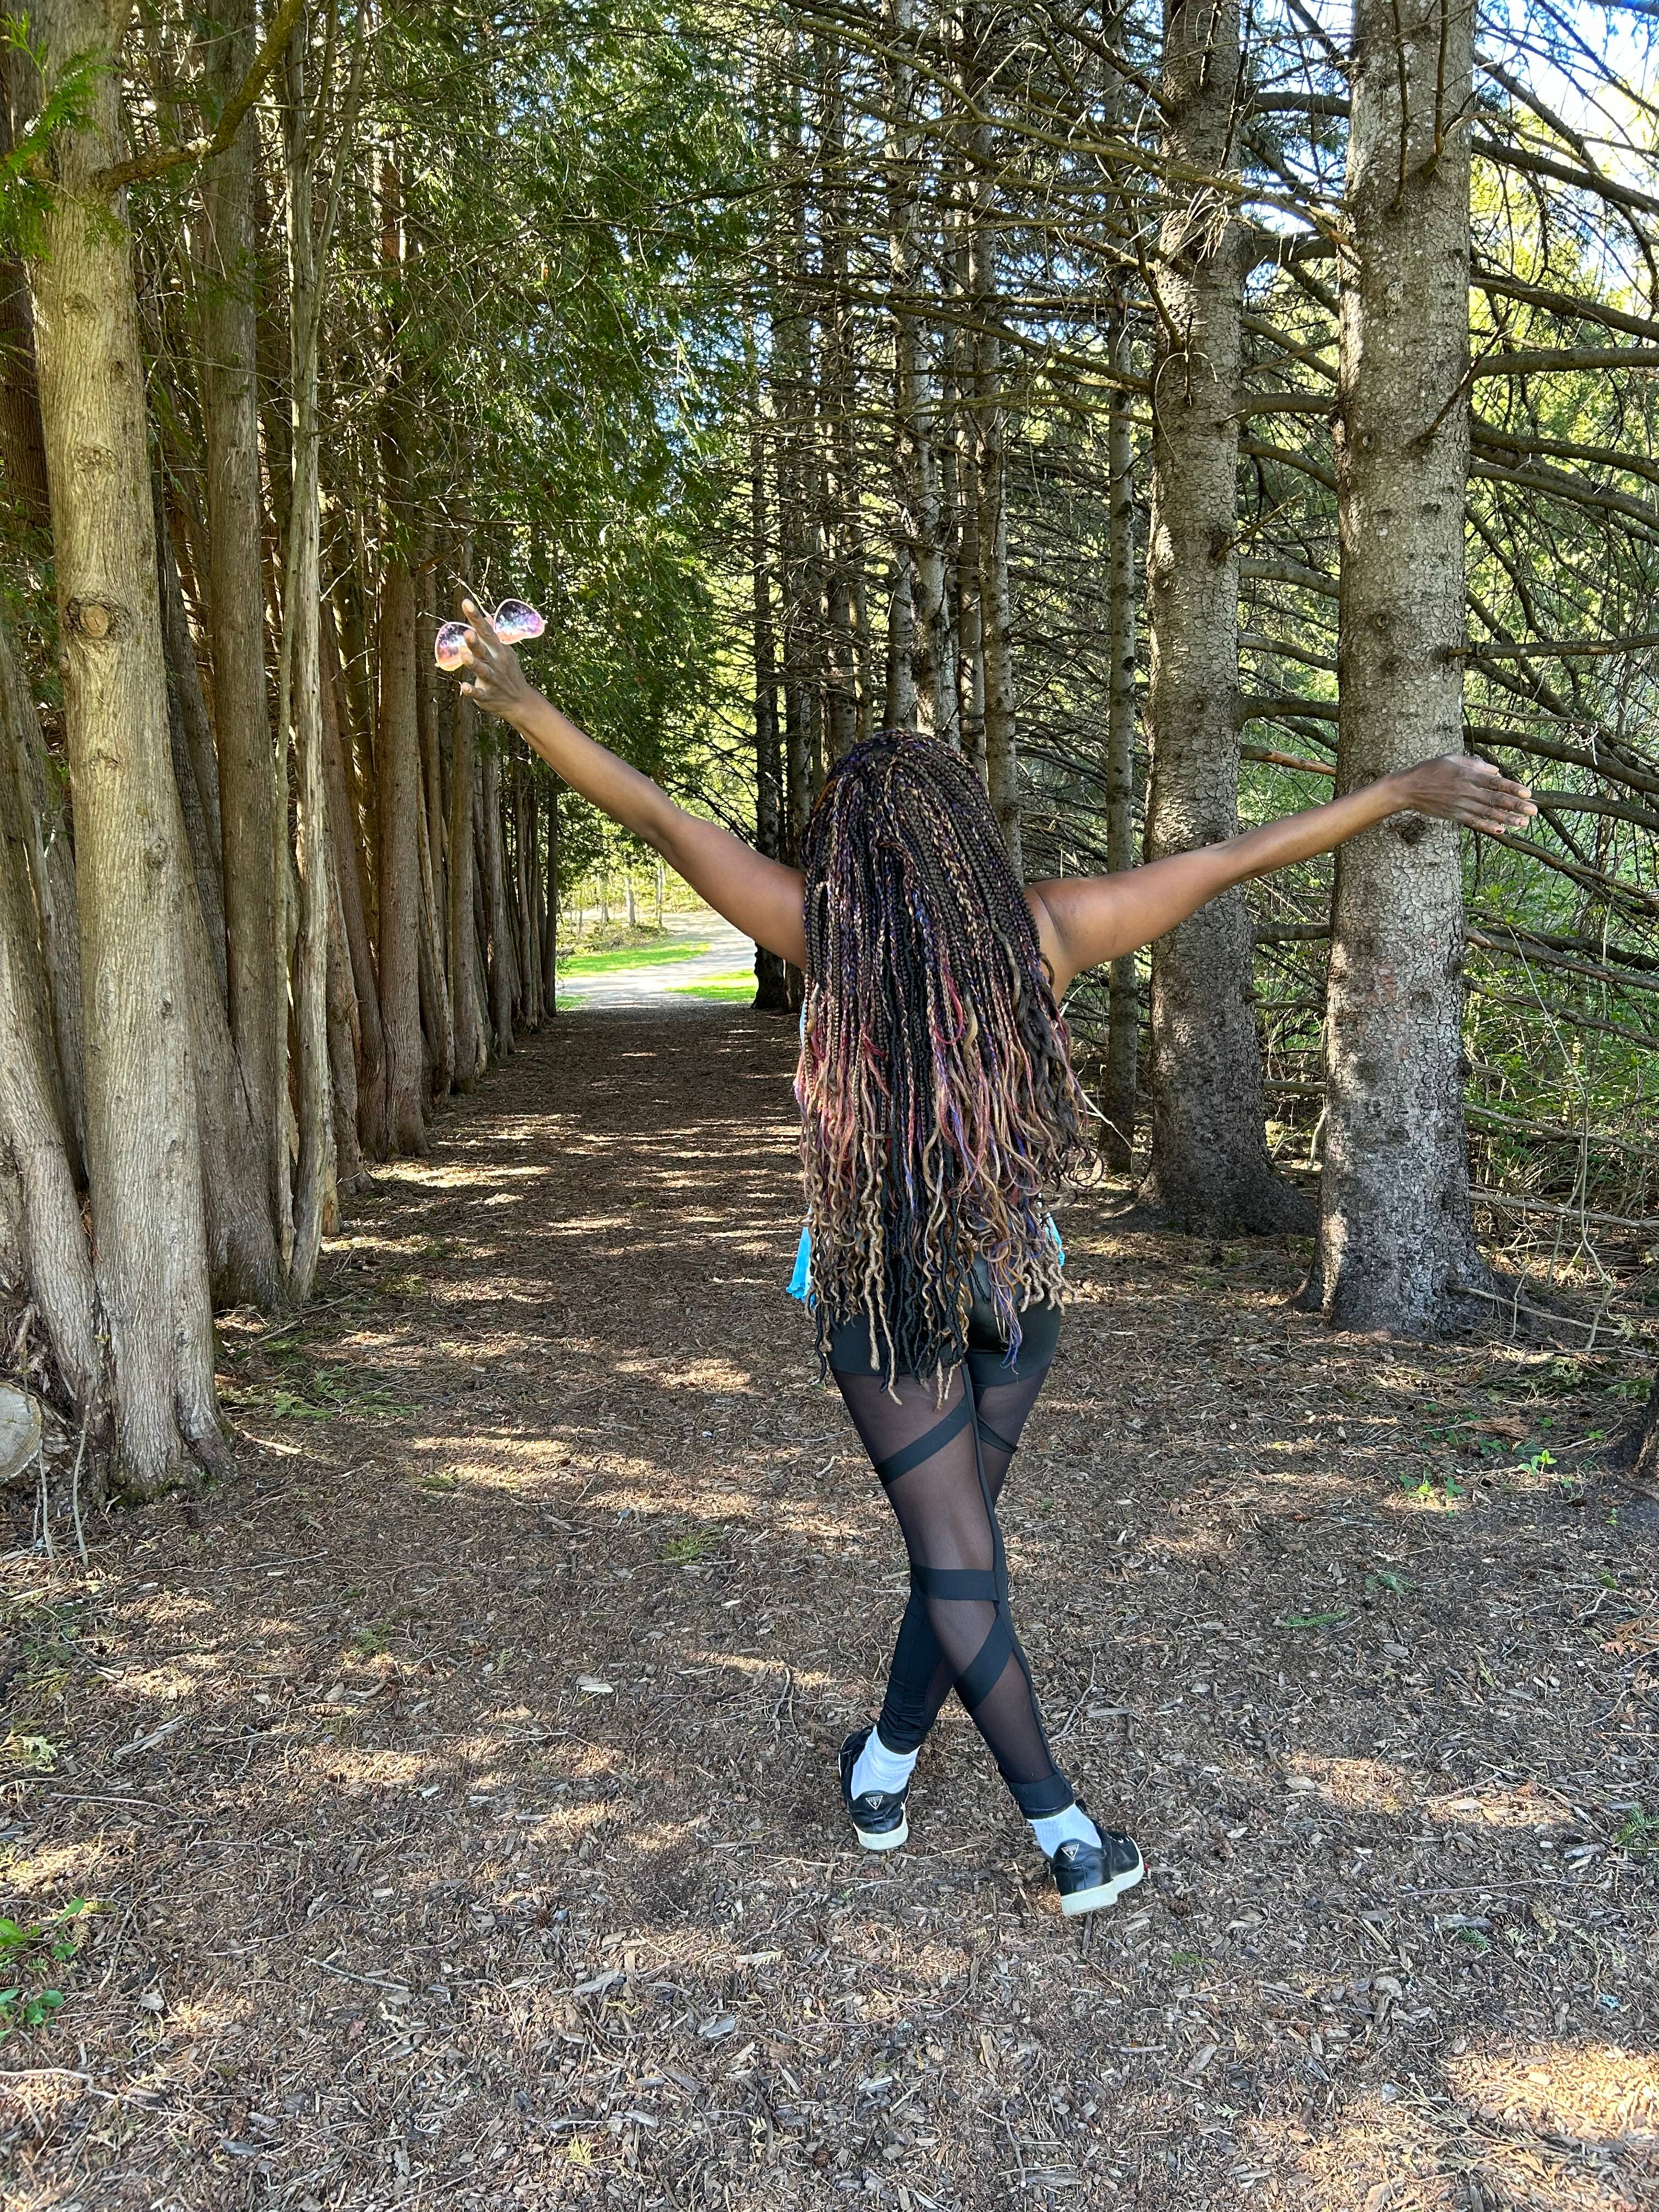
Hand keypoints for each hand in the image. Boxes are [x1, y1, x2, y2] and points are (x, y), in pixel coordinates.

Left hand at [455, 599, 533, 721]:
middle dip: (476, 643)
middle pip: (484, 651)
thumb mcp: (504, 652)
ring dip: (474, 664)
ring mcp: (493, 680)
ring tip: (465, 655)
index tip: (466, 603)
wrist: (520, 702)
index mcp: (499, 651)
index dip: (475, 618)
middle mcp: (496, 664)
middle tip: (468, 632)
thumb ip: (491, 636)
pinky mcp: (488, 696)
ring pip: (482, 671)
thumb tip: (486, 617)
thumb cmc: (509, 673)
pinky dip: (472, 691)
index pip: (486, 631)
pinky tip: (463, 687)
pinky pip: (479, 693)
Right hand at [1395, 753, 1536, 834]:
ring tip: (1523, 823)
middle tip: (1533, 811)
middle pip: (1495, 800)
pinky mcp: (1453, 815)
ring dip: (1507, 819)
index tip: (1528, 793)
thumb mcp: (1453, 759)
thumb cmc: (1431, 769)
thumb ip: (1476, 764)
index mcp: (1468, 775)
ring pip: (1487, 813)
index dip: (1513, 789)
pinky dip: (1487, 827)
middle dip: (1516, 806)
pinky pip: (1473, 822)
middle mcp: (1466, 790)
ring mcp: (1460, 805)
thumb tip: (1496, 772)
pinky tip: (1501, 830)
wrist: (1408, 787)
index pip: (1495, 782)